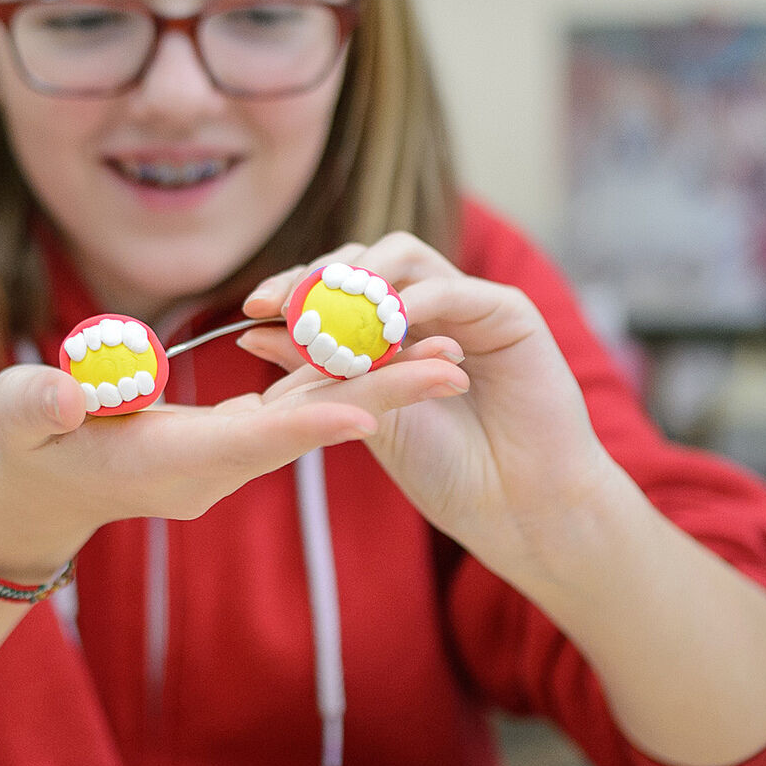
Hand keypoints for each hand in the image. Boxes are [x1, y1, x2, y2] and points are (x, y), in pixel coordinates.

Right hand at [0, 330, 470, 580]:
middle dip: (380, 399)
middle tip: (454, 367)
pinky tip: (384, 344)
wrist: (36, 490)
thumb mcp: (22, 421)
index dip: (309, 425)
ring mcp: (228, 457)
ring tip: (446, 351)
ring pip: (313, 416)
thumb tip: (63, 395)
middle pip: (309, 429)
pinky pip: (295, 407)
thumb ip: (43, 406)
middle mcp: (215, 468)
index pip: (251, 443)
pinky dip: (337, 378)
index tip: (371, 413)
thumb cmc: (24, 445)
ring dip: (377, 386)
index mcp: (171, 464)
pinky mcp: (231, 439)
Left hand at [239, 232, 625, 586]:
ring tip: (331, 316)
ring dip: (363, 280)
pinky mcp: (510, 312)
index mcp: (395, 328)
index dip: (294, 289)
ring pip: (407, 257)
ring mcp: (469, 304)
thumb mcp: (364, 413)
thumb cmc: (445, 469)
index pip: (337, 286)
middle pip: (366, 259)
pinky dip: (418, 302)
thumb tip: (250, 331)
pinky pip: (456, 288)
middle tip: (279, 303)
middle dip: (317, 277)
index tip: (252, 309)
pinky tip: (389, 330)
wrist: (514, 508)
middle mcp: (430, 306)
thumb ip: (318, 369)